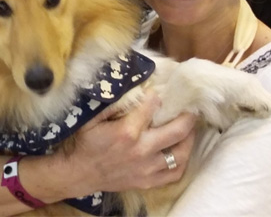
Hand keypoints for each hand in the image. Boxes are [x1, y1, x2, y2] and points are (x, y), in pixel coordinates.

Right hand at [53, 91, 196, 197]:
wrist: (79, 173)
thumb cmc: (85, 142)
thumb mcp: (91, 117)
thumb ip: (111, 103)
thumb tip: (131, 89)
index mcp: (127, 131)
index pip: (152, 107)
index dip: (157, 96)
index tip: (159, 91)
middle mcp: (142, 150)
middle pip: (177, 130)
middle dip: (188, 116)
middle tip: (191, 107)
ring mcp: (147, 168)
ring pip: (181, 154)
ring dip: (189, 139)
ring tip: (189, 128)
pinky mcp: (148, 182)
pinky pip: (174, 174)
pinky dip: (182, 162)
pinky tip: (180, 151)